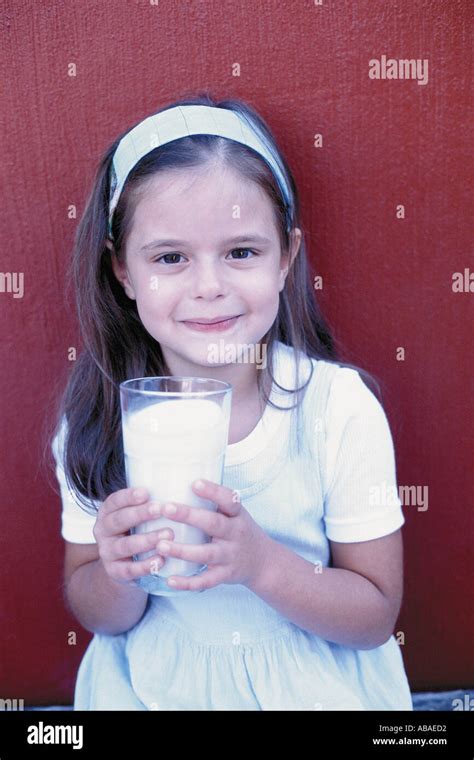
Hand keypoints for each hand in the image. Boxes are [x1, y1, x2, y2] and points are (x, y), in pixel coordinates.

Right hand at [93, 487, 174, 586]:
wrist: (121, 566)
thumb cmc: (135, 532)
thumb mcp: (135, 517)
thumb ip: (147, 503)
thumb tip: (176, 481)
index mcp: (106, 513)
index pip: (113, 502)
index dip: (128, 497)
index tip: (146, 492)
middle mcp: (102, 531)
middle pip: (119, 520)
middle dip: (140, 514)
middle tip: (160, 509)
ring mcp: (107, 552)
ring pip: (126, 545)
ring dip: (147, 539)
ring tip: (168, 534)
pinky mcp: (115, 572)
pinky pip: (130, 570)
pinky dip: (146, 565)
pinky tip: (162, 559)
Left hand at [153, 479, 271, 591]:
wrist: (263, 562)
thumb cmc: (239, 530)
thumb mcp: (235, 513)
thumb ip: (214, 502)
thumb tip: (178, 480)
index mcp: (237, 515)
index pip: (229, 500)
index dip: (213, 491)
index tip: (194, 483)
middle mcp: (235, 534)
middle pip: (214, 524)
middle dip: (189, 516)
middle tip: (166, 508)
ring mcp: (230, 556)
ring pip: (206, 554)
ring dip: (182, 550)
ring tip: (161, 545)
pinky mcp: (224, 575)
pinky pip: (205, 580)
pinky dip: (188, 582)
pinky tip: (169, 580)